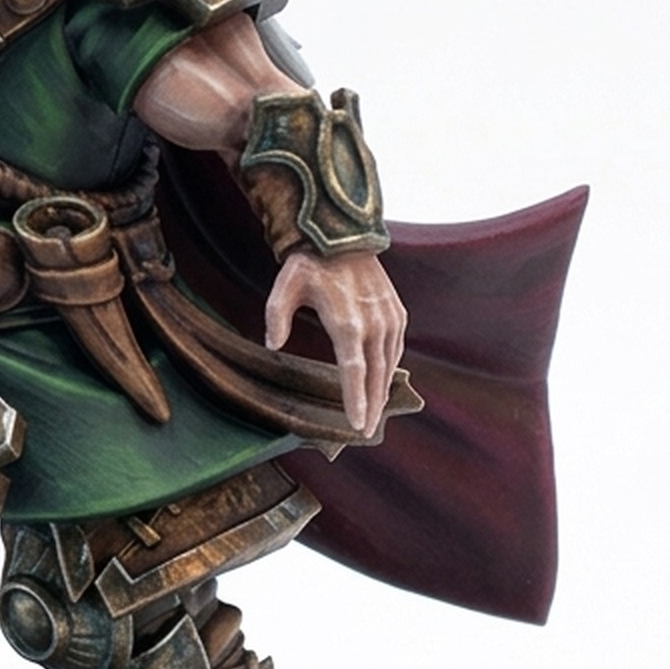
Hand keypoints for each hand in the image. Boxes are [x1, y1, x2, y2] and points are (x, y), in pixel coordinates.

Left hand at [264, 249, 406, 438]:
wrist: (343, 236)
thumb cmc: (310, 264)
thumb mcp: (284, 287)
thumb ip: (276, 317)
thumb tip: (272, 345)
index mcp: (346, 322)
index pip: (353, 371)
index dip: (356, 399)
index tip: (357, 425)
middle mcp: (373, 322)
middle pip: (376, 374)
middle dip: (372, 405)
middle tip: (366, 432)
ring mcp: (389, 317)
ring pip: (390, 364)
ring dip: (383, 389)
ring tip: (376, 413)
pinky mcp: (397, 311)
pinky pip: (396, 347)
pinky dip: (391, 367)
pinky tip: (384, 380)